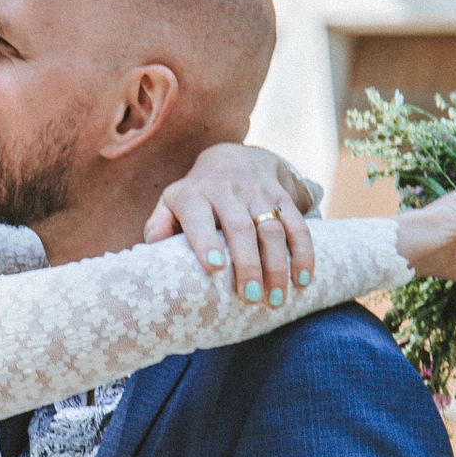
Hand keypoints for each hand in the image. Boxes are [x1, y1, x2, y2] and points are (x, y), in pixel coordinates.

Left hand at [143, 143, 315, 301]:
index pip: (199, 217)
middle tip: (249, 297)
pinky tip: (303, 281)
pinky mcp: (282, 197)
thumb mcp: (171, 202)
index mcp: (195, 195)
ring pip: (272, 229)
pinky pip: (297, 225)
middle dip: (248, 264)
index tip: (214, 267)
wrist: (232, 157)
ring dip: (277, 266)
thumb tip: (152, 246)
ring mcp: (258, 193)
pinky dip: (303, 254)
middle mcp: (228, 191)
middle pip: (241, 228)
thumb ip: (159, 223)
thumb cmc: (195, 195)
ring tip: (276, 299)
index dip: (206, 241)